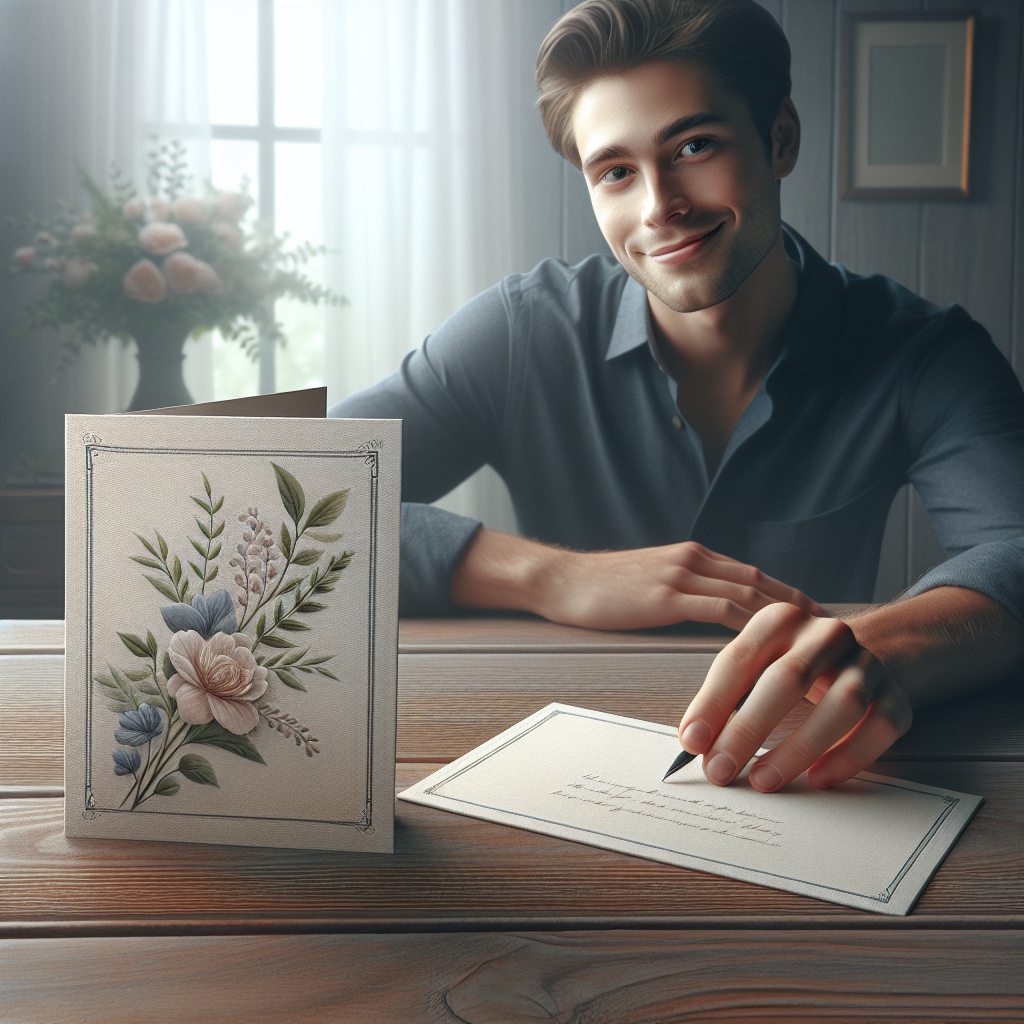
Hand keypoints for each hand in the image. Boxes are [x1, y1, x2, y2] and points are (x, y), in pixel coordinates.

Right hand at [452, 529, 821, 629]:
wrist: (562, 580)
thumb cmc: (601, 589)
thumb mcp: (651, 584)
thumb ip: (683, 593)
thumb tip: (709, 619)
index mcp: (694, 556)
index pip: (754, 576)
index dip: (789, 597)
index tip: (818, 619)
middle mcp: (696, 559)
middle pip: (762, 583)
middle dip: (801, 608)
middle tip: (835, 634)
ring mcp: (683, 575)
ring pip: (750, 595)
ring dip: (787, 619)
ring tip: (816, 644)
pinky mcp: (667, 596)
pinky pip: (722, 612)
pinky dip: (753, 628)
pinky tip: (773, 647)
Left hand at [677, 603, 913, 790]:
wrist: (857, 656)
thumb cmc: (790, 663)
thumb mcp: (754, 664)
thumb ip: (724, 698)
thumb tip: (695, 742)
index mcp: (780, 619)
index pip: (740, 660)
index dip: (713, 703)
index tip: (692, 741)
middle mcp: (827, 635)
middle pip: (787, 680)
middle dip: (748, 730)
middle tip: (719, 769)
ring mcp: (867, 664)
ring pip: (842, 706)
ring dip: (797, 749)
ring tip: (762, 780)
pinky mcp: (896, 697)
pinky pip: (879, 729)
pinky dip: (848, 758)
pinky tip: (817, 779)